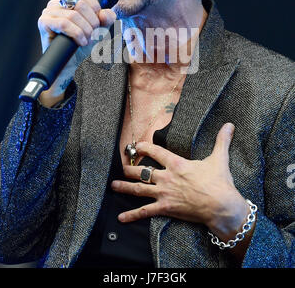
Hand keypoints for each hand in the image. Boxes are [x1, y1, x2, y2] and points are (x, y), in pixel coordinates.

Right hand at [37, 0, 115, 104]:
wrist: (70, 65)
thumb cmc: (82, 46)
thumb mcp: (99, 31)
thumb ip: (107, 19)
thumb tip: (106, 12)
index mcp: (68, 0)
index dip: (94, 8)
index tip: (97, 23)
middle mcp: (57, 3)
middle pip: (80, 4)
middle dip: (92, 23)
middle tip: (92, 35)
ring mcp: (48, 12)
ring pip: (73, 15)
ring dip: (85, 30)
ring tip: (86, 40)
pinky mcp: (43, 23)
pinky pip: (64, 23)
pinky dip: (76, 33)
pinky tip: (80, 42)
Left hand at [112, 123, 248, 239]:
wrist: (221, 205)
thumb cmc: (219, 182)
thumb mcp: (219, 158)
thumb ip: (222, 140)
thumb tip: (229, 125)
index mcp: (176, 164)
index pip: (156, 152)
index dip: (144, 147)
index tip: (137, 146)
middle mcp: (166, 177)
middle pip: (142, 171)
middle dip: (130, 169)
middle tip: (122, 167)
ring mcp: (164, 193)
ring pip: (139, 189)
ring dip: (125, 187)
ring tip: (113, 185)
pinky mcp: (165, 208)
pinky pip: (145, 212)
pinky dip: (132, 215)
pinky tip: (121, 218)